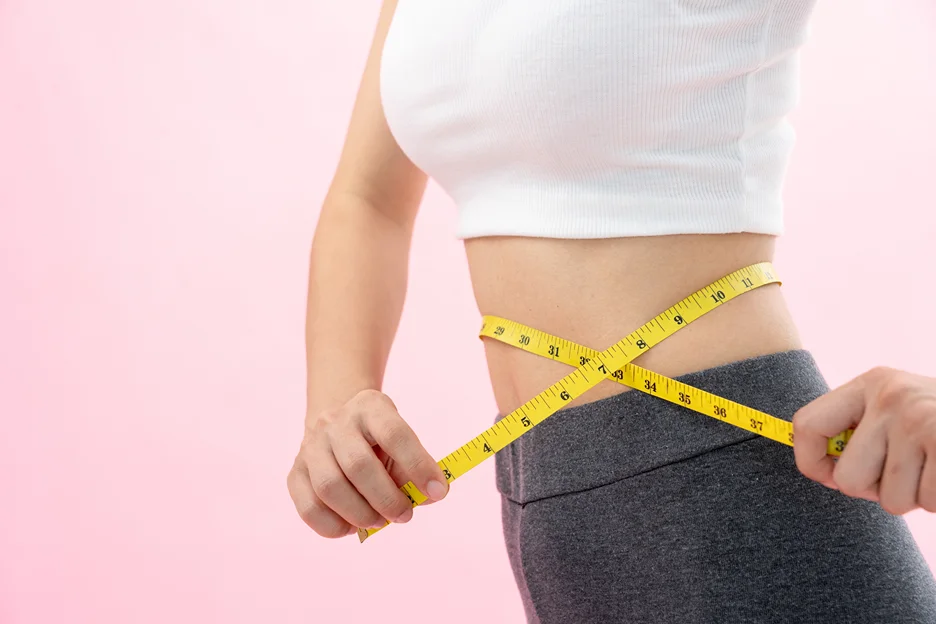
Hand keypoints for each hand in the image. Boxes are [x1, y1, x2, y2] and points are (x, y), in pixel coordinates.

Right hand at [287, 389, 448, 537]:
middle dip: (387, 498)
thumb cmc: (378, 442)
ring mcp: (310, 446)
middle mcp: (335, 422)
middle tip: (405, 515)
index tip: (438, 491)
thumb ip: (414, 469)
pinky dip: (334, 526)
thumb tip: (429, 497)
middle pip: (358, 465)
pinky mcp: (294, 473)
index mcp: (370, 407)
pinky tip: (353, 526)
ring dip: (360, 514)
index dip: (418, 465)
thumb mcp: (400, 442)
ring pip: (330, 487)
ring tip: (379, 521)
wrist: (337, 427)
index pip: (394, 434)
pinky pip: (309, 508)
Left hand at [793, 367, 935, 513]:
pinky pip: (927, 502)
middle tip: (907, 473)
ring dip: (917, 496)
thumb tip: (823, 472)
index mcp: (871, 383)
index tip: (830, 477)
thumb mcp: (901, 409)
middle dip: (876, 490)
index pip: (807, 425)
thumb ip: (862, 431)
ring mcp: (920, 420)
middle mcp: (891, 396)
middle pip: (848, 479)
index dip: (811, 462)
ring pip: (892, 500)